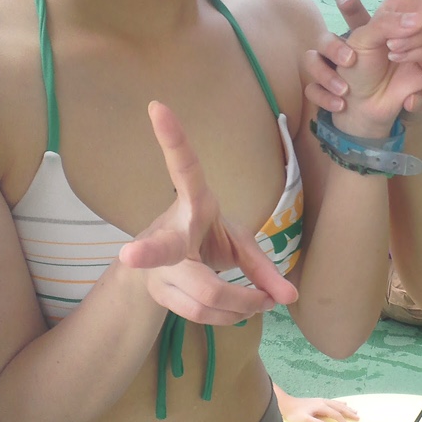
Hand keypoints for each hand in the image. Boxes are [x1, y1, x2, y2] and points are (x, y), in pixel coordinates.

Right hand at [118, 101, 297, 322]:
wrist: (162, 271)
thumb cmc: (206, 241)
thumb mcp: (238, 243)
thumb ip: (264, 267)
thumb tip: (291, 299)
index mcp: (193, 204)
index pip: (184, 168)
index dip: (172, 138)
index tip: (157, 105)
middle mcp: (170, 233)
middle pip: (162, 248)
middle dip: (147, 252)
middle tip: (129, 255)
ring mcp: (159, 268)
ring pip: (204, 295)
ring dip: (242, 304)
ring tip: (262, 302)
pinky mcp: (160, 294)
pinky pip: (204, 314)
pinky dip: (233, 316)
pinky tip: (244, 311)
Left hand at [276, 387, 358, 421]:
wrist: (286, 404)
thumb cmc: (294, 413)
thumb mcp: (303, 420)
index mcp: (321, 407)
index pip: (336, 415)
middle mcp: (323, 402)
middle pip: (339, 408)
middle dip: (349, 413)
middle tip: (358, 418)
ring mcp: (321, 401)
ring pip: (337, 404)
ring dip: (347, 408)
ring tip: (355, 411)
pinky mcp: (318, 401)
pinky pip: (333, 402)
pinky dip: (340, 404)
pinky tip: (343, 404)